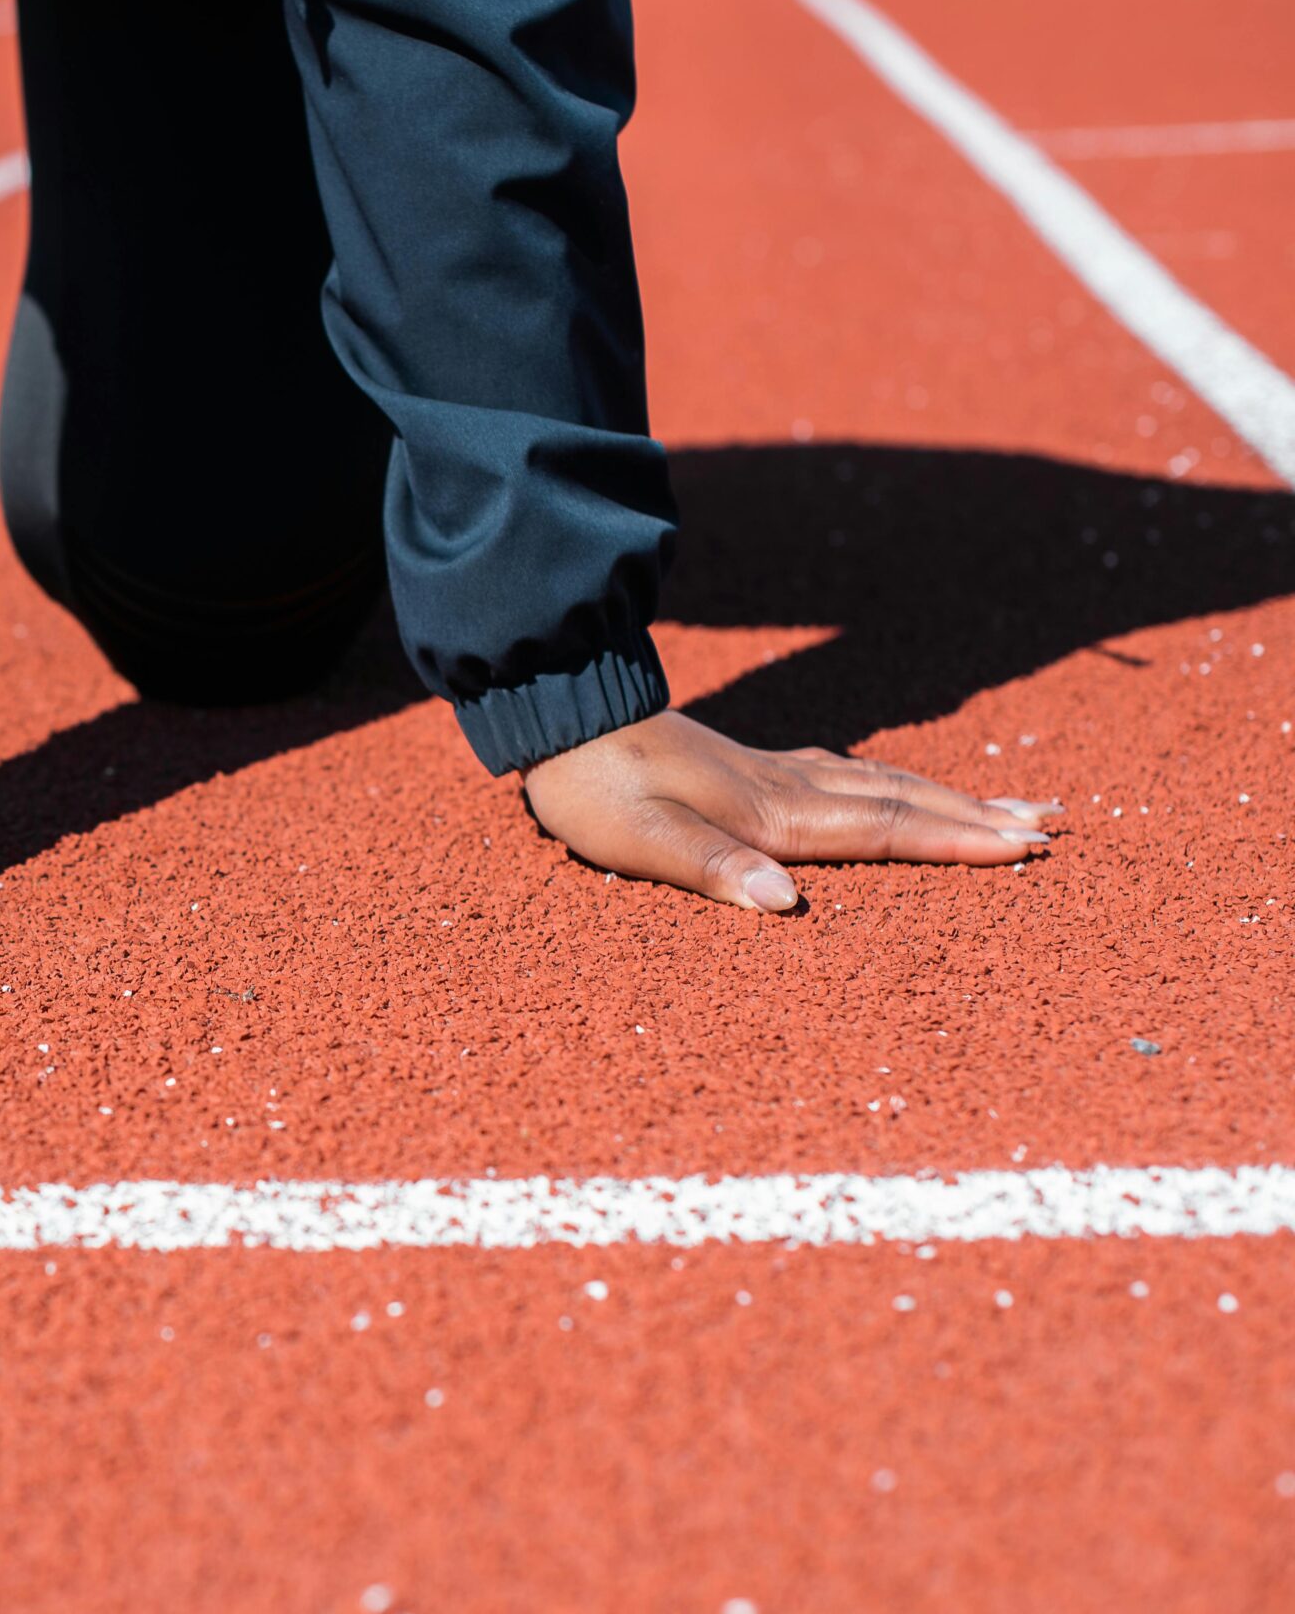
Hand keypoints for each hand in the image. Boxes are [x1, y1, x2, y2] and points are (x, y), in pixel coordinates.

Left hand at [520, 710, 1058, 910]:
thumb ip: (710, 868)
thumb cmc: (591, 786)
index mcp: (769, 813)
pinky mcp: (751, 768)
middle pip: (902, 801)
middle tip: (1054, 825)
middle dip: (979, 816)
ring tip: (1008, 804)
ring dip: (948, 796)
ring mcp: (771, 772)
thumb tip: (786, 902)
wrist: (560, 711)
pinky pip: (849, 777)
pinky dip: (896, 786)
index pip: (884, 830)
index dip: (957, 842)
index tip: (1027, 849)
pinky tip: (900, 790)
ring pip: (882, 783)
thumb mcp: (636, 838)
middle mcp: (785, 788)